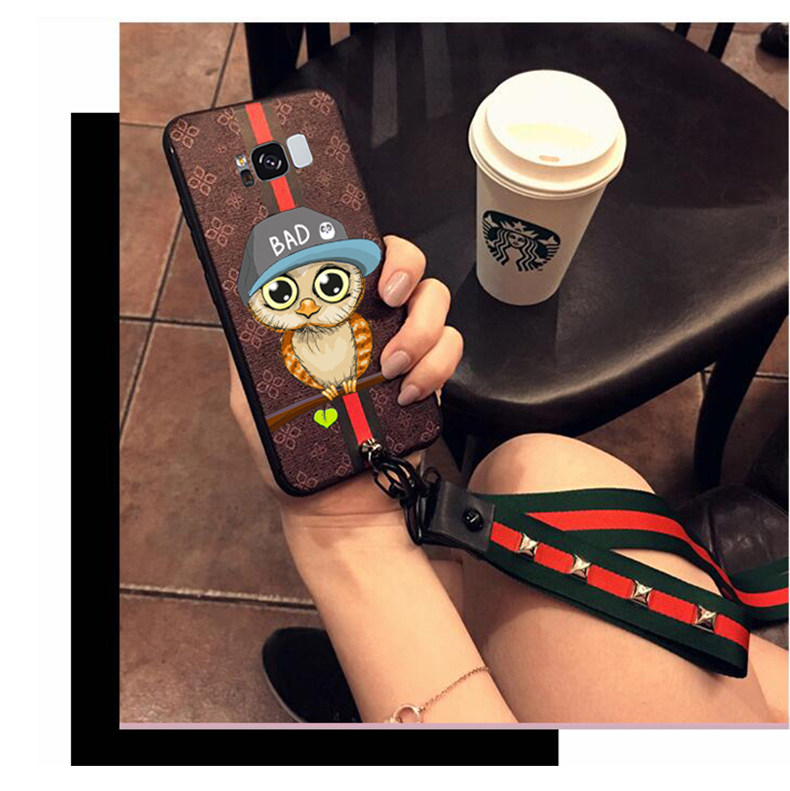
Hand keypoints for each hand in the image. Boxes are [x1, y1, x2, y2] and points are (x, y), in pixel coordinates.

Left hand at [229, 235, 462, 534]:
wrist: (339, 504)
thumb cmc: (295, 451)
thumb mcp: (254, 399)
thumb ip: (251, 354)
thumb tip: (243, 304)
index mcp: (330, 318)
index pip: (349, 257)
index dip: (357, 239)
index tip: (352, 251)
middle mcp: (371, 321)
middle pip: (404, 260)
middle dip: (403, 265)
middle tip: (388, 295)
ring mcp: (406, 344)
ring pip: (435, 298)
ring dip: (419, 326)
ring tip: (391, 367)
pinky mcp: (433, 374)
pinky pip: (452, 346)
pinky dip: (436, 367)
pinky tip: (408, 395)